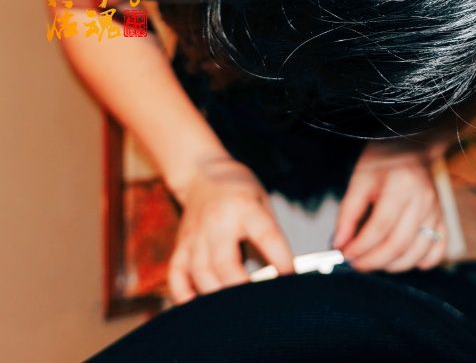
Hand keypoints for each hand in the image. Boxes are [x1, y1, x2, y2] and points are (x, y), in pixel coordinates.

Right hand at [167, 158, 293, 304]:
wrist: (202, 173)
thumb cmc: (238, 188)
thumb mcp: (262, 200)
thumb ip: (270, 232)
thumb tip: (283, 269)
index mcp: (243, 207)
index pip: (265, 234)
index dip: (279, 256)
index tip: (290, 275)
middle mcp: (217, 222)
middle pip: (224, 261)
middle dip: (241, 287)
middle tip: (258, 304)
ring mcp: (195, 235)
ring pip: (200, 272)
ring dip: (216, 295)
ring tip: (233, 312)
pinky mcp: (181, 245)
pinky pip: (176, 274)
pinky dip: (183, 295)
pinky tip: (197, 308)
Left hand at [333, 141, 446, 271]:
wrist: (411, 147)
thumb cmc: (383, 161)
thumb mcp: (359, 179)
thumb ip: (348, 213)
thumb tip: (339, 244)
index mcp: (400, 185)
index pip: (380, 227)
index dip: (361, 246)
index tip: (345, 254)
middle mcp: (422, 200)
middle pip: (398, 244)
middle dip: (373, 261)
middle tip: (356, 263)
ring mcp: (435, 210)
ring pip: (417, 253)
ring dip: (392, 265)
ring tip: (373, 261)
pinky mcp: (442, 217)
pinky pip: (437, 249)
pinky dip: (420, 262)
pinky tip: (402, 258)